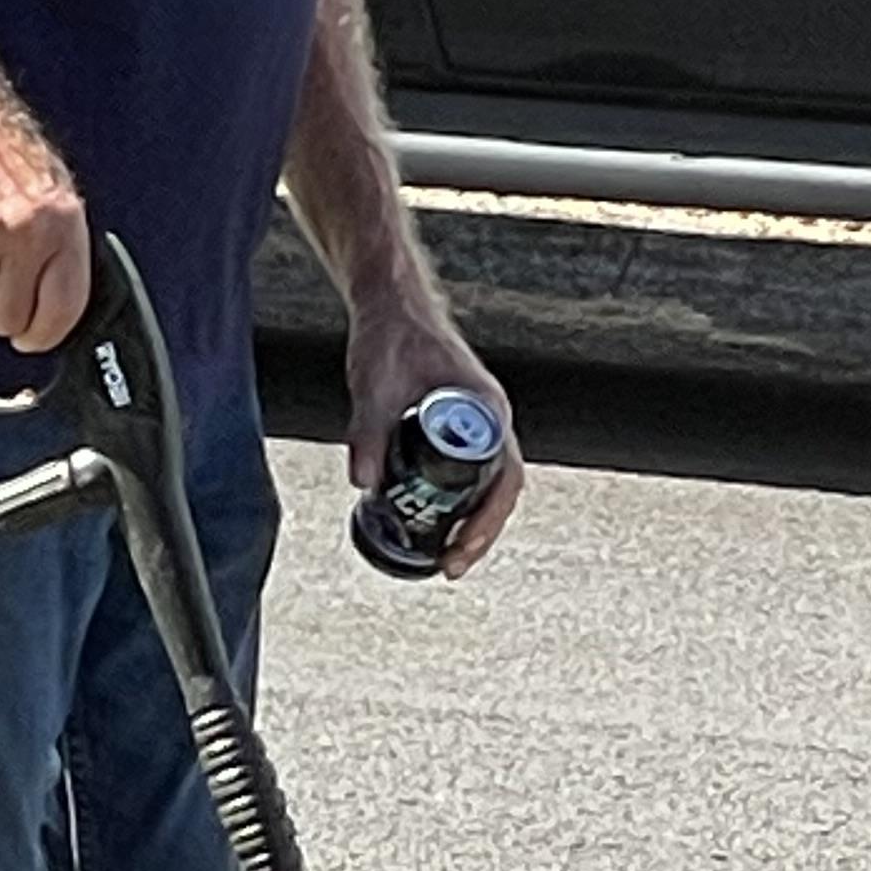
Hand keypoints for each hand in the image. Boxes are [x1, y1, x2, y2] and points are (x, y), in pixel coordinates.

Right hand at [0, 96, 91, 352]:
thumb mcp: (56, 193)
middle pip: (7, 319)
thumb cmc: (6, 152)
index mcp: (61, 226)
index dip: (44, 335)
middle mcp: (22, 234)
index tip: (32, 338)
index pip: (61, 310)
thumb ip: (60, 250)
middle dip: (0, 312)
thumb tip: (54, 311)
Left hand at [346, 302, 522, 579]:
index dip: (490, 519)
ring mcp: (474, 422)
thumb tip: (362, 484)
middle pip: (500, 489)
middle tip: (449, 566)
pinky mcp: (453, 424)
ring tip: (442, 557)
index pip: (507, 477)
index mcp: (486, 409)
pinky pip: (466, 471)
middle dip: (480, 533)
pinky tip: (432, 521)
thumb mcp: (375, 386)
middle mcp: (488, 419)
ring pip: (485, 483)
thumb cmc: (390, 335)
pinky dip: (456, 500)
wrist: (387, 303)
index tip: (462, 547)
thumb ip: (369, 433)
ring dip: (470, 521)